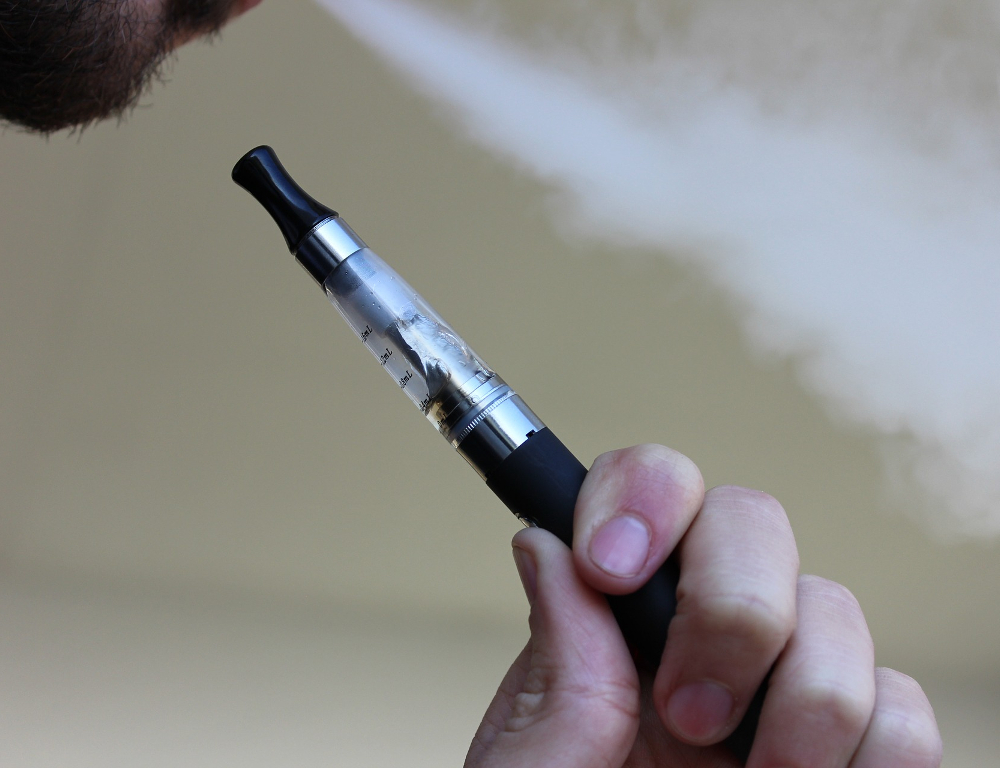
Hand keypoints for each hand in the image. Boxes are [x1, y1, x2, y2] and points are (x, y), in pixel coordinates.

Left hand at [465, 445, 941, 767]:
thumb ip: (554, 668)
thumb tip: (545, 542)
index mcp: (612, 628)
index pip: (648, 490)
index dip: (642, 499)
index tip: (612, 568)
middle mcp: (697, 642)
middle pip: (753, 523)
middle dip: (731, 609)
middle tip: (688, 714)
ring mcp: (779, 693)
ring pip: (836, 611)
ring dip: (803, 700)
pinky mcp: (851, 756)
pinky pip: (904, 708)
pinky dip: (874, 753)